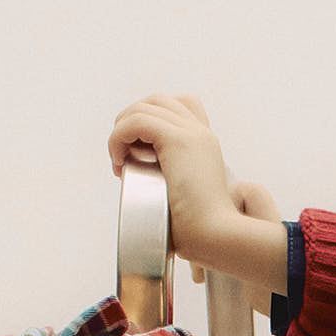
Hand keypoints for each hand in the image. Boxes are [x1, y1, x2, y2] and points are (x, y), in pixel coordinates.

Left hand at [108, 93, 238, 270]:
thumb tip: (151, 187)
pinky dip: (118, 138)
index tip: (140, 150)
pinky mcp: (178, 140)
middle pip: (158, 100)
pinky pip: (136, 122)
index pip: (180, 106)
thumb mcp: (190, 197)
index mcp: (206, 143)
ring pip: (143, 107)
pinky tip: (119, 162)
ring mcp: (191, 133)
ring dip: (121, 130)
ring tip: (119, 159)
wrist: (216, 235)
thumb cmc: (201, 230)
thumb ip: (178, 182)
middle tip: (123, 153)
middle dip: (132, 120)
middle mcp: (201, 132)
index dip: (153, 118)